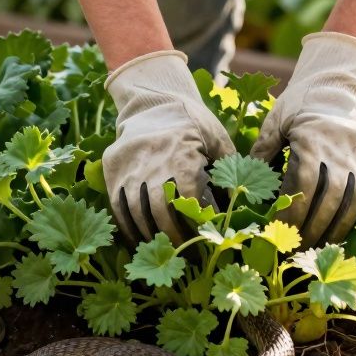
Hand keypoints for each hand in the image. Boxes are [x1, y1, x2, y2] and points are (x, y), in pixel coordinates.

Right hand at [104, 50, 235, 243]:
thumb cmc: (192, 121)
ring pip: (136, 212)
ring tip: (166, 253)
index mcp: (181, 154)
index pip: (189, 199)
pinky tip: (141, 240)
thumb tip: (243, 202)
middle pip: (161, 211)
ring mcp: (128, 167)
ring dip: (151, 237)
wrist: (152, 99)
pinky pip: (117, 206)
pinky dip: (128, 227)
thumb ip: (229, 168)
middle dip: (175, 237)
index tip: (208, 238)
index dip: (199, 222)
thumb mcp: (216, 137)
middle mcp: (151, 162)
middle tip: (188, 255)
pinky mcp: (112, 169)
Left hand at [251, 32, 355, 246]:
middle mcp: (339, 150)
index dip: (290, 211)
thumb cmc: (300, 103)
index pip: (301, 184)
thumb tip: (247, 182)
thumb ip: (263, 150)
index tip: (277, 231)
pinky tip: (339, 232)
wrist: (340, 84)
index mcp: (312, 139)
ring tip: (317, 247)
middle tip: (295, 248)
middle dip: (310, 228)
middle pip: (327, 199)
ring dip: (334, 229)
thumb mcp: (276, 120)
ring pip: (351, 202)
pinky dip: (353, 218)